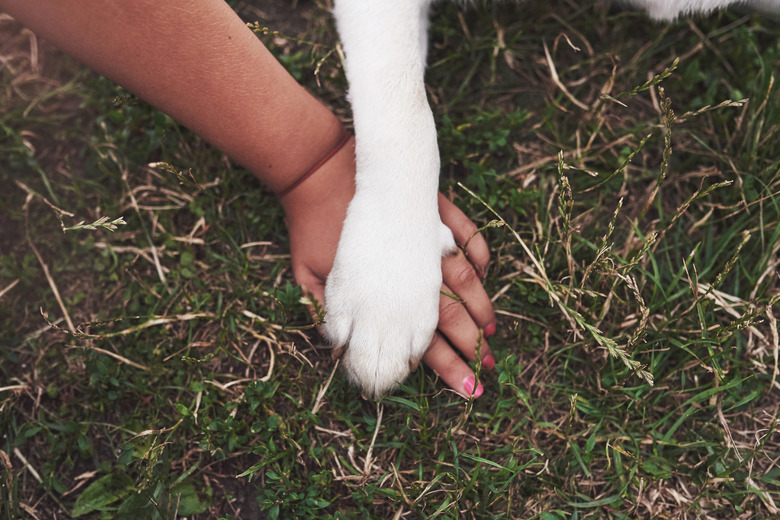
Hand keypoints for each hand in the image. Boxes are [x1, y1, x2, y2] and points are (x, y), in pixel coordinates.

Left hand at [281, 139, 495, 397]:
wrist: (325, 171)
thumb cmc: (313, 225)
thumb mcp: (310, 277)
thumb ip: (328, 316)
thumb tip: (340, 349)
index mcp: (386, 294)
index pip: (421, 341)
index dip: (444, 368)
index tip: (464, 389)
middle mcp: (415, 272)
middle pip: (452, 318)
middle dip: (471, 349)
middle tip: (489, 371)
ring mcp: (429, 241)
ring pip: (466, 282)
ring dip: (481, 308)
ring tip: (491, 332)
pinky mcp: (434, 212)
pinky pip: (467, 236)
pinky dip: (479, 255)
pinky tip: (484, 270)